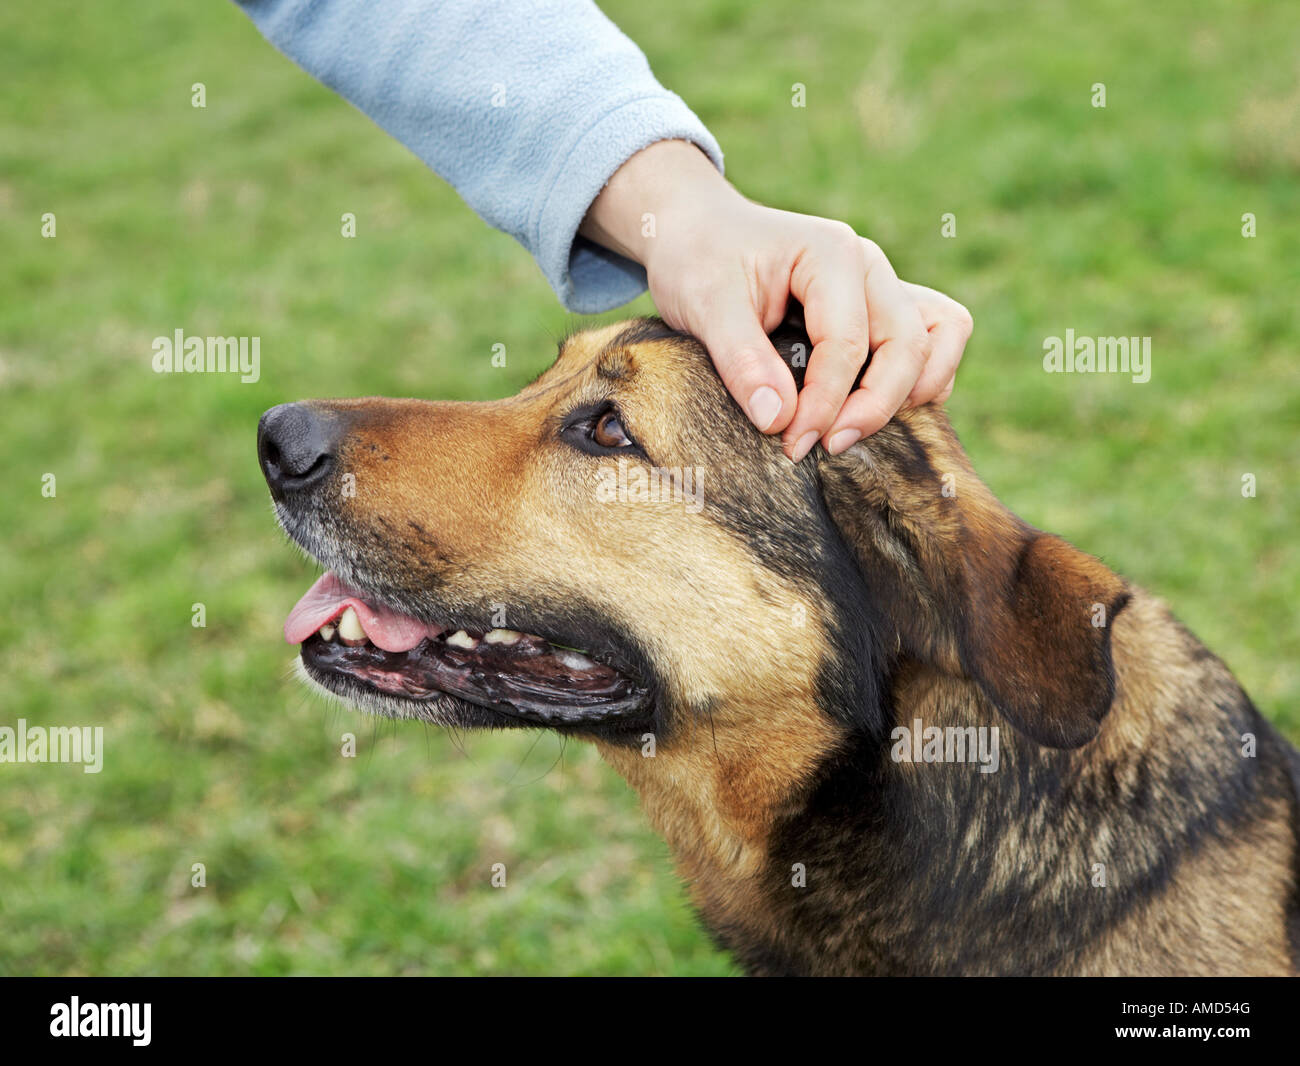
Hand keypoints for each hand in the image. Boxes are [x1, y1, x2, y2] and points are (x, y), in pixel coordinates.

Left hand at [580, 140, 972, 459]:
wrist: (695, 233)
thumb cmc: (698, 260)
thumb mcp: (704, 304)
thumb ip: (741, 360)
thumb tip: (778, 420)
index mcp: (831, 253)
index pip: (848, 343)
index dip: (825, 403)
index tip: (792, 444)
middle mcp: (870, 266)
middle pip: (909, 344)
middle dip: (874, 406)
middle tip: (825, 447)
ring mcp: (882, 286)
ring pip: (939, 338)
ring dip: (911, 391)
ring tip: (857, 429)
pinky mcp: (880, 308)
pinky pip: (933, 339)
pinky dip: (917, 380)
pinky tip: (869, 410)